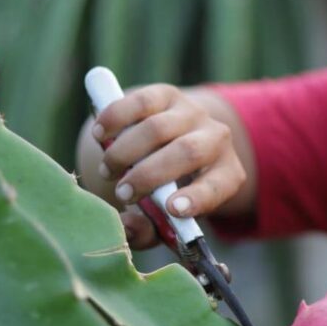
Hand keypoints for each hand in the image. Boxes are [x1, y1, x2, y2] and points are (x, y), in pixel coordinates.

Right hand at [90, 85, 245, 247]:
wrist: (172, 142)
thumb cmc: (169, 189)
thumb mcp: (167, 215)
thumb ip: (148, 230)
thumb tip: (128, 229)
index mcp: (226, 175)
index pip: (218, 186)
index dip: (197, 198)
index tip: (172, 208)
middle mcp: (217, 140)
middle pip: (187, 152)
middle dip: (150, 175)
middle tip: (122, 193)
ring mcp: (192, 113)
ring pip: (158, 128)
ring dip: (126, 151)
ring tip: (108, 170)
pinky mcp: (168, 94)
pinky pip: (141, 102)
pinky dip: (116, 118)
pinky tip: (99, 135)